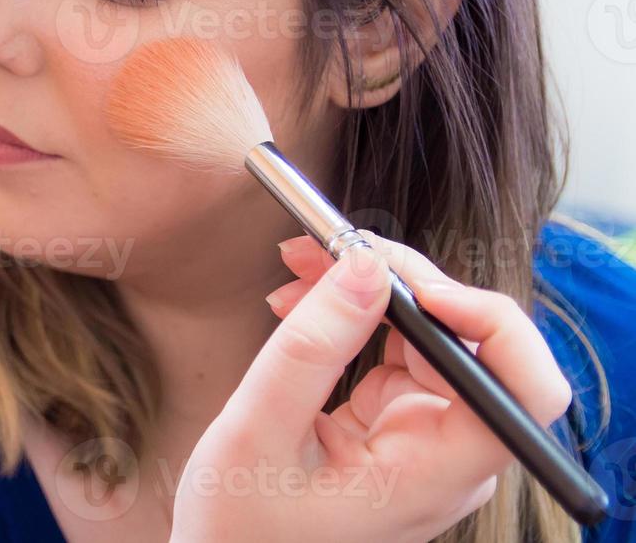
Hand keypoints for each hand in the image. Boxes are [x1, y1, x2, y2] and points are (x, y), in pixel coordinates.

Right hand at [167, 232, 572, 542]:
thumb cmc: (239, 526)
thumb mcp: (257, 430)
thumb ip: (314, 347)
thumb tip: (367, 267)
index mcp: (434, 475)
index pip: (521, 392)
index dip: (489, 324)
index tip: (417, 287)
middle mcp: (447, 459)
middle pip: (471, 346)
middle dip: (403, 282)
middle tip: (328, 246)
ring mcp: (424, 442)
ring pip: (432, 339)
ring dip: (372, 291)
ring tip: (302, 266)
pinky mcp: (396, 429)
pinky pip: (397, 354)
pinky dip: (355, 318)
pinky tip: (304, 302)